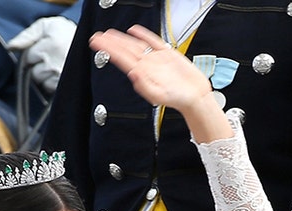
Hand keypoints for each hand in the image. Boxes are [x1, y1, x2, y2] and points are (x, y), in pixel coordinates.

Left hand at [7, 16, 75, 94]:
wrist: (92, 48)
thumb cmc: (69, 35)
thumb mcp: (48, 26)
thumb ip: (27, 35)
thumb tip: (10, 47)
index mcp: (52, 44)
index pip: (28, 56)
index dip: (34, 53)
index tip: (45, 49)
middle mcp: (56, 61)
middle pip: (34, 71)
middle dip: (39, 65)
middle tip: (52, 58)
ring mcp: (61, 76)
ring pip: (41, 81)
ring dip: (46, 75)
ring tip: (58, 65)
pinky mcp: (65, 86)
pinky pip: (50, 88)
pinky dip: (53, 83)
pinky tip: (61, 74)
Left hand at [89, 26, 230, 141]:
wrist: (194, 97)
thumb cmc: (177, 100)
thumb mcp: (158, 96)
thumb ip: (144, 86)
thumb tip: (132, 73)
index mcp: (142, 74)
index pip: (121, 58)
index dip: (108, 49)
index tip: (97, 43)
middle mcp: (147, 65)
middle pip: (125, 50)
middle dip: (110, 43)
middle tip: (97, 36)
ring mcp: (156, 59)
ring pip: (136, 45)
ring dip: (122, 39)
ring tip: (109, 33)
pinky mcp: (168, 54)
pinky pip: (153, 41)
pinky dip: (144, 34)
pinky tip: (134, 30)